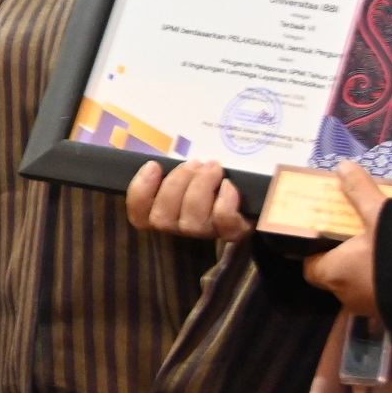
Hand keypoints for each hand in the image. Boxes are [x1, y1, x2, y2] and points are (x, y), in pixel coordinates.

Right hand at [126, 159, 252, 241]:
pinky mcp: (234, 231)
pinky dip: (225, 202)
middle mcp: (181, 228)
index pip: (139, 217)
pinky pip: (224, 223)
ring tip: (212, 167)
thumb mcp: (186, 170)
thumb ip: (167, 167)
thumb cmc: (210, 177)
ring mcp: (207, 232)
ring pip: (192, 222)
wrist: (252, 192)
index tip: (153, 165)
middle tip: (194, 163)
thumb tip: (153, 160)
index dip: (140, 192)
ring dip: (200, 188)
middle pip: (163, 219)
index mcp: (164, 214)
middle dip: (176, 184)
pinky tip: (229, 185)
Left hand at [301, 161, 385, 318]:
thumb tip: (343, 167)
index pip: (312, 268)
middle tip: (360, 239)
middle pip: (337, 277)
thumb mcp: (380, 214)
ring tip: (385, 250)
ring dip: (369, 272)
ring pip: (362, 288)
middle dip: (346, 261)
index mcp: (334, 273)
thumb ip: (360, 191)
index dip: (316, 253)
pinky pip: (385, 297)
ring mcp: (373, 309)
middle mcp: (348, 296)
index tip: (328, 237)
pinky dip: (389, 283)